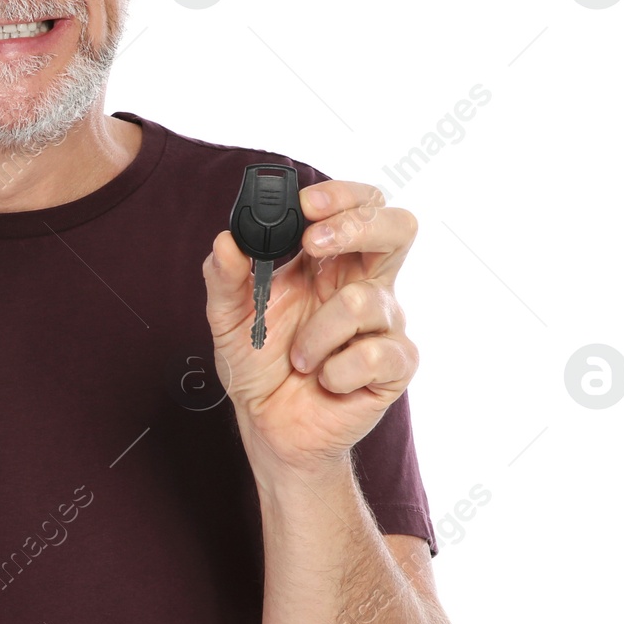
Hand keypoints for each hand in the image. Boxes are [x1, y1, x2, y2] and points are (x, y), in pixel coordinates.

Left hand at [202, 180, 418, 478]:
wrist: (269, 427)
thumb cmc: (258, 364)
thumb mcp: (228, 317)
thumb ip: (224, 278)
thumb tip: (226, 240)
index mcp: (329, 263)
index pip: (359, 206)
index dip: (341, 195)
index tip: (304, 204)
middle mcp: (364, 284)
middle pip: (399, 228)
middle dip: (358, 226)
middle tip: (312, 244)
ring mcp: (385, 325)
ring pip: (366, 301)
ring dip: (317, 333)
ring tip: (299, 358)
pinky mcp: (396, 365)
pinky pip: (376, 353)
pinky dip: (336, 370)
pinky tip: (325, 381)